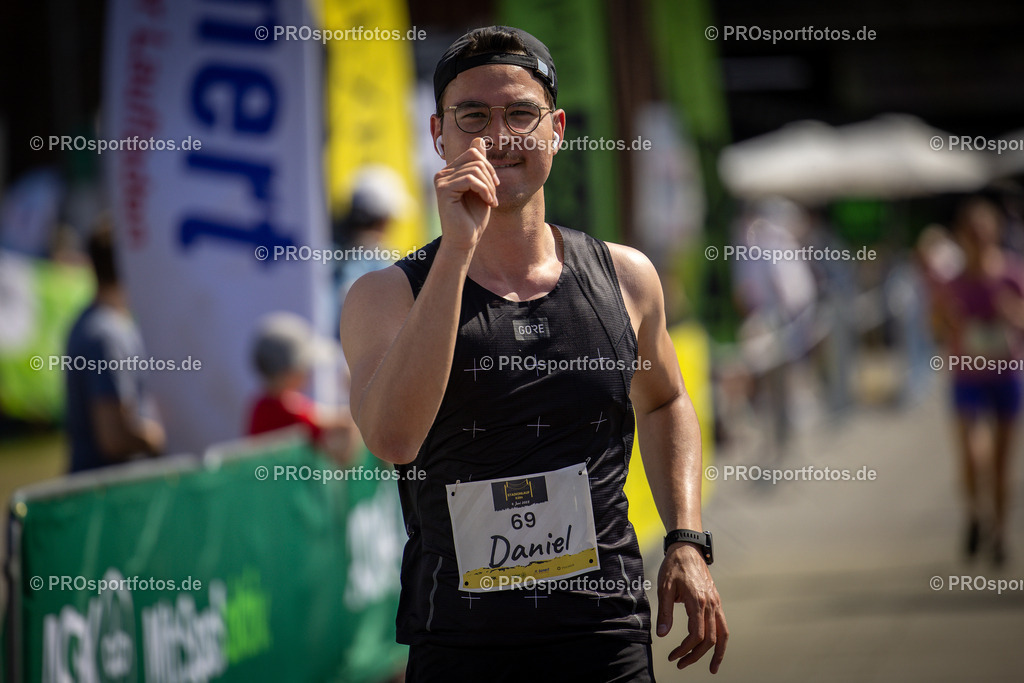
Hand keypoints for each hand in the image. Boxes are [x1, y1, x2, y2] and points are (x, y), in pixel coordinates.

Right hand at [433, 137, 498, 252]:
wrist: (466, 240)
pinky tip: (488, 202)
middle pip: (475, 157)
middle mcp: (443, 174)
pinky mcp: (443, 190)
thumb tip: (479, 140)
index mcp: (451, 171)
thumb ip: (479, 165)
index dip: (489, 166)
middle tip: (494, 195)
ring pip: (475, 169)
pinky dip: (484, 190)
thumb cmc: (473, 217)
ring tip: (491, 200)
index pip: (473, 152)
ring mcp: (441, 180)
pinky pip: (470, 179)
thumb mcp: (482, 187)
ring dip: (489, 186)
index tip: (495, 185)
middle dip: (490, 175)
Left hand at [657, 543, 728, 672]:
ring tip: (711, 668)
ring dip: (717, 653)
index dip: (684, 649)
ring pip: (722, 634)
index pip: (695, 635)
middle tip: (680, 663)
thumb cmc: (674, 566)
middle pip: (709, 639)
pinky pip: (723, 625)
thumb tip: (662, 635)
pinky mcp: (716, 602)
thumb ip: (665, 612)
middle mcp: (710, 604)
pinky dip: (722, 640)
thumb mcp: (664, 588)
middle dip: (695, 655)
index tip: (673, 655)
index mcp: (697, 601)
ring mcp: (716, 603)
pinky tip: (716, 649)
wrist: (687, 549)